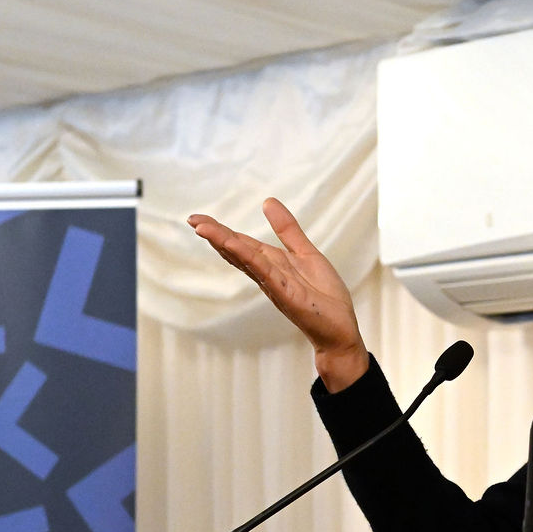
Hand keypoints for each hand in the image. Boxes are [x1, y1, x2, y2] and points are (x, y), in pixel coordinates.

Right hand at [189, 198, 369, 390]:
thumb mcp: (306, 252)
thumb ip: (287, 229)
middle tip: (191, 219)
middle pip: (236, 250)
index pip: (242, 244)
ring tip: (202, 227)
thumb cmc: (324, 296)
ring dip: (224, 243)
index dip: (221, 230)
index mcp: (272, 263)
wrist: (341, 330)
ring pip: (245, 259)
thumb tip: (267, 201)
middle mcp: (267, 274)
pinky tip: (233, 244)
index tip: (198, 218)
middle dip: (215, 235)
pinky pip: (264, 272)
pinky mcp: (285, 294)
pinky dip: (248, 257)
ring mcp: (274, 284)